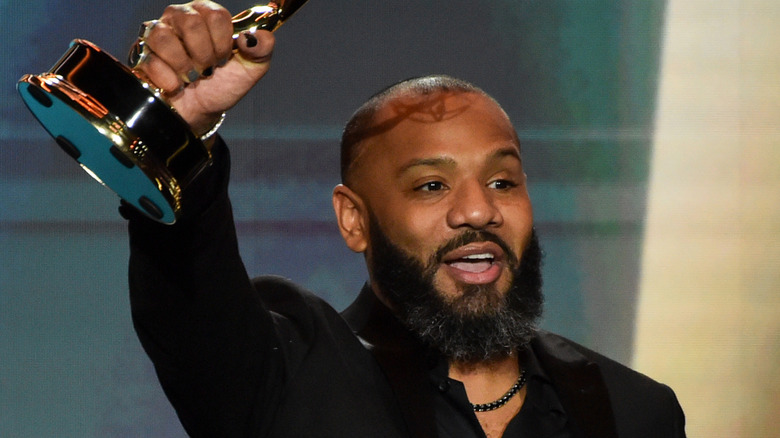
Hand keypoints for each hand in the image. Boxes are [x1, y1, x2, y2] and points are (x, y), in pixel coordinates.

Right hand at [132, 1, 274, 136]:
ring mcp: (157, 34)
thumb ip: (261, 49)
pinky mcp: (141, 54)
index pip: (216, 15)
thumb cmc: (223, 84)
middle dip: (204, 54)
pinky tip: (176, 85)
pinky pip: (150, 61)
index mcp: (207, 15)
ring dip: (184, 65)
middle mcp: (180, 18)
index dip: (222, 41)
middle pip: (190, 22)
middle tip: (207, 69)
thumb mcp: (250, 69)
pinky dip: (169, 80)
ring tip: (191, 77)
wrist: (201, 111)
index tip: (224, 58)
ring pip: (163, 37)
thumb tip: (257, 37)